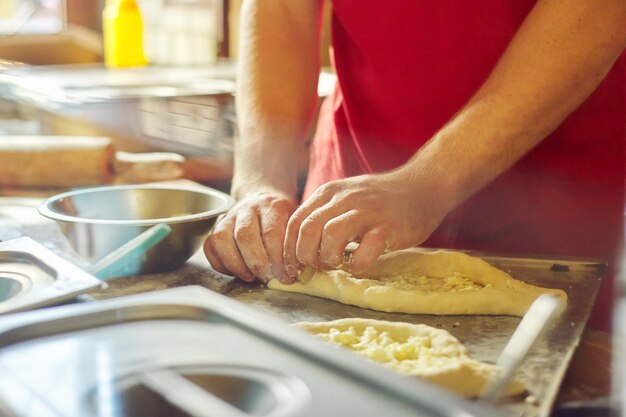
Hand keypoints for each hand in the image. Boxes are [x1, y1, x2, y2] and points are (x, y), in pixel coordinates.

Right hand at [204, 191, 296, 283]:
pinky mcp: (216, 226)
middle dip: (257, 264)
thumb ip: (295, 243)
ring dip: (237, 265)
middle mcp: (248, 207)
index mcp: (272, 205)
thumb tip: (296, 271)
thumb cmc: (283, 218)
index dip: (277, 259)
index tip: (286, 276)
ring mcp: (229, 216)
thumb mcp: (295, 223)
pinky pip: (211, 246)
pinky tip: (237, 272)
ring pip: (223, 239)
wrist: (264, 198)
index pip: (271, 233)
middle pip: (245, 236)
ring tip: (251, 278)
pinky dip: (221, 263)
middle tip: (269, 280)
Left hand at [283, 171, 447, 279]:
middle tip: (316, 266)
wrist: (423, 186)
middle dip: (304, 255)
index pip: (295, 221)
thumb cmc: (380, 200)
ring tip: (338, 263)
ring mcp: (366, 212)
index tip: (294, 267)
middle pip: (307, 229)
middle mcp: (344, 199)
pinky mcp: (388, 227)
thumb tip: (299, 247)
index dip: (289, 249)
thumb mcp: (345, 198)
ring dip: (328, 258)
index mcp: (328, 193)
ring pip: (330, 236)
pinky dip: (357, 264)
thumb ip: (324, 215)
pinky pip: (365, 250)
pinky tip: (360, 264)